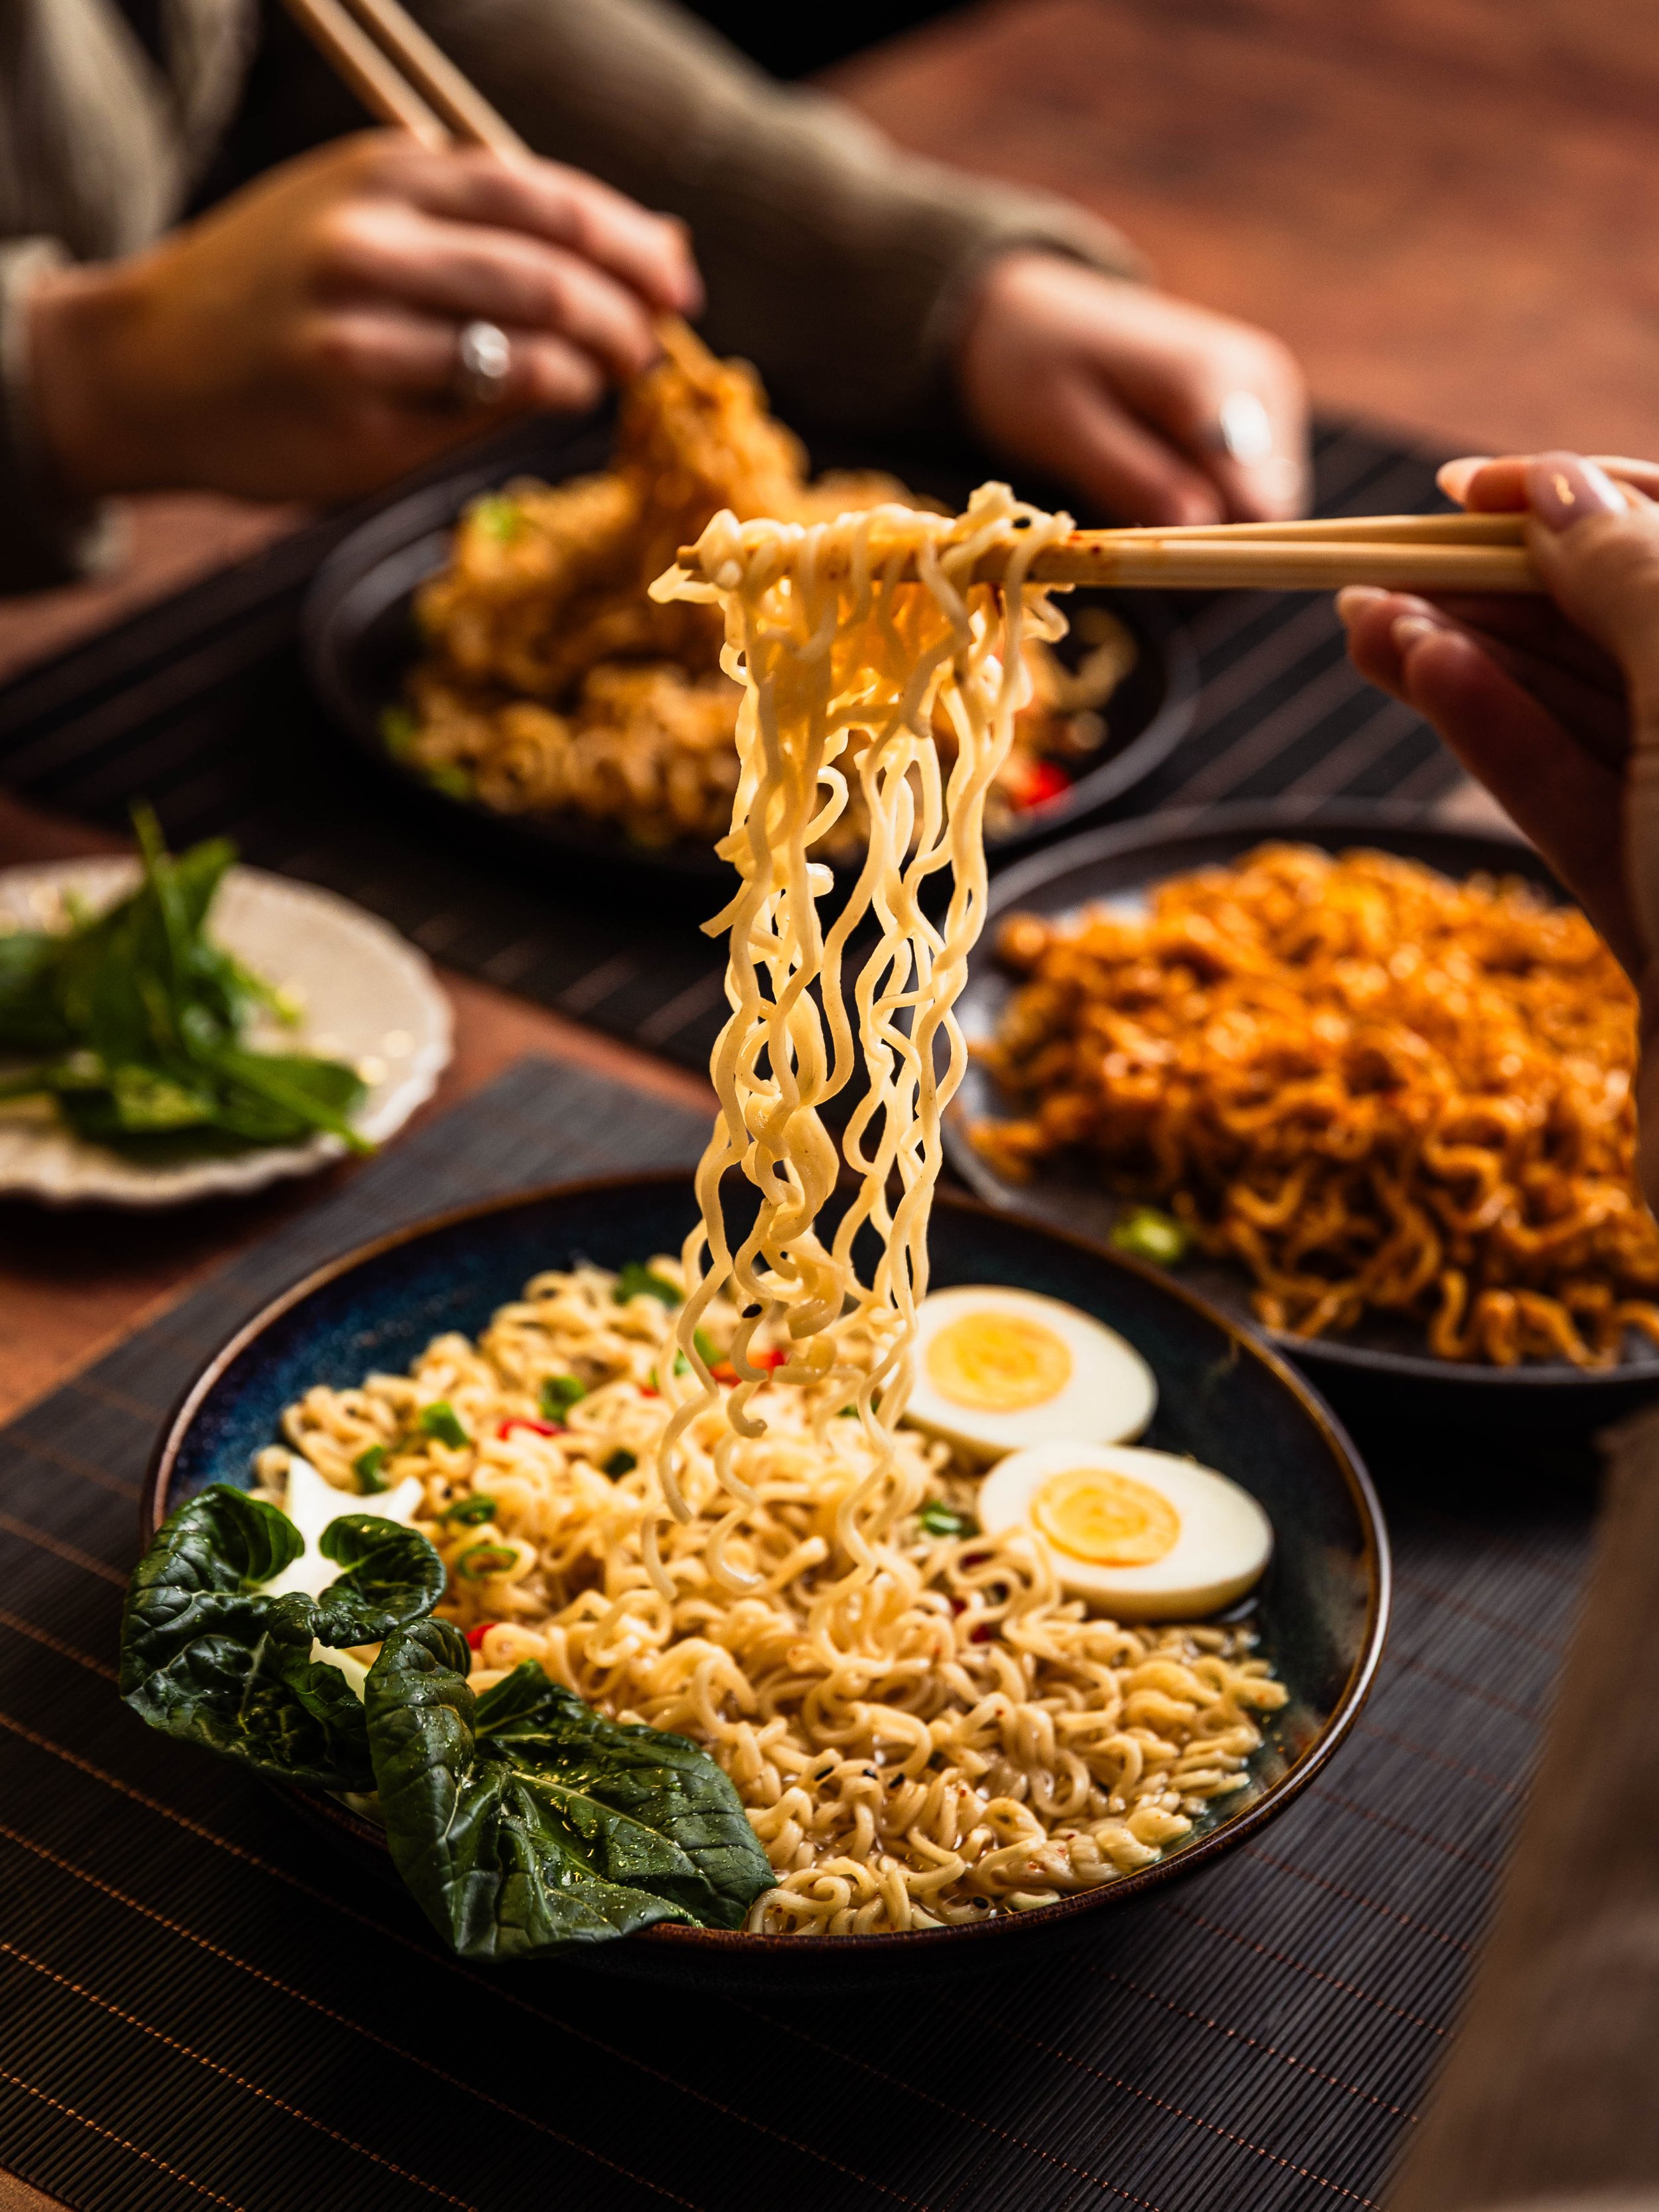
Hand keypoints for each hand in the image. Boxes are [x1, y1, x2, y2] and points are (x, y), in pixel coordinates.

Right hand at [26, 133, 700, 504]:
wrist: (145, 368)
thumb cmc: (278, 298)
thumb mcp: (372, 221)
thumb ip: (493, 229)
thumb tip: (654, 243)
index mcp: (383, 170)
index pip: (544, 194)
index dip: (630, 242)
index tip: (677, 281)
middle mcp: (369, 237)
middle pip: (549, 267)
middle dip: (626, 312)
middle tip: (653, 345)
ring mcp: (359, 326)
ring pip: (525, 339)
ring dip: (593, 362)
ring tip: (610, 374)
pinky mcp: (355, 409)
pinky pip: (480, 406)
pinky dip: (538, 399)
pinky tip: (553, 398)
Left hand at [956, 251, 1308, 524]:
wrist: (1035, 315)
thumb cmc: (1035, 366)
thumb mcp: (1063, 428)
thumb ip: (1132, 476)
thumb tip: (1200, 524)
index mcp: (1216, 380)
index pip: (1259, 505)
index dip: (1211, 546)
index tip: (1152, 551)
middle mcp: (1262, 381)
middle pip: (1266, 509)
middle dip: (1206, 529)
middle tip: (1128, 504)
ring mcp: (1267, 391)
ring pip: (1262, 501)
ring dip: (1205, 511)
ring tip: (1135, 472)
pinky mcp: (1260, 406)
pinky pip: (1250, 483)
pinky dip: (1206, 492)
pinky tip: (1155, 462)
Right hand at [1337, 451, 1658, 1200]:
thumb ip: (1631, 575)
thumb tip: (1552, 488)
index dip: (1580, 494)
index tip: (1465, 489)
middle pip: (1617, 620)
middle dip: (1493, 586)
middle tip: (1375, 566)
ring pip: (1576, 709)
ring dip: (1468, 659)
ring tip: (1364, 624)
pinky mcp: (1652, 894)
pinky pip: (1567, 794)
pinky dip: (1492, 737)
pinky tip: (1420, 680)